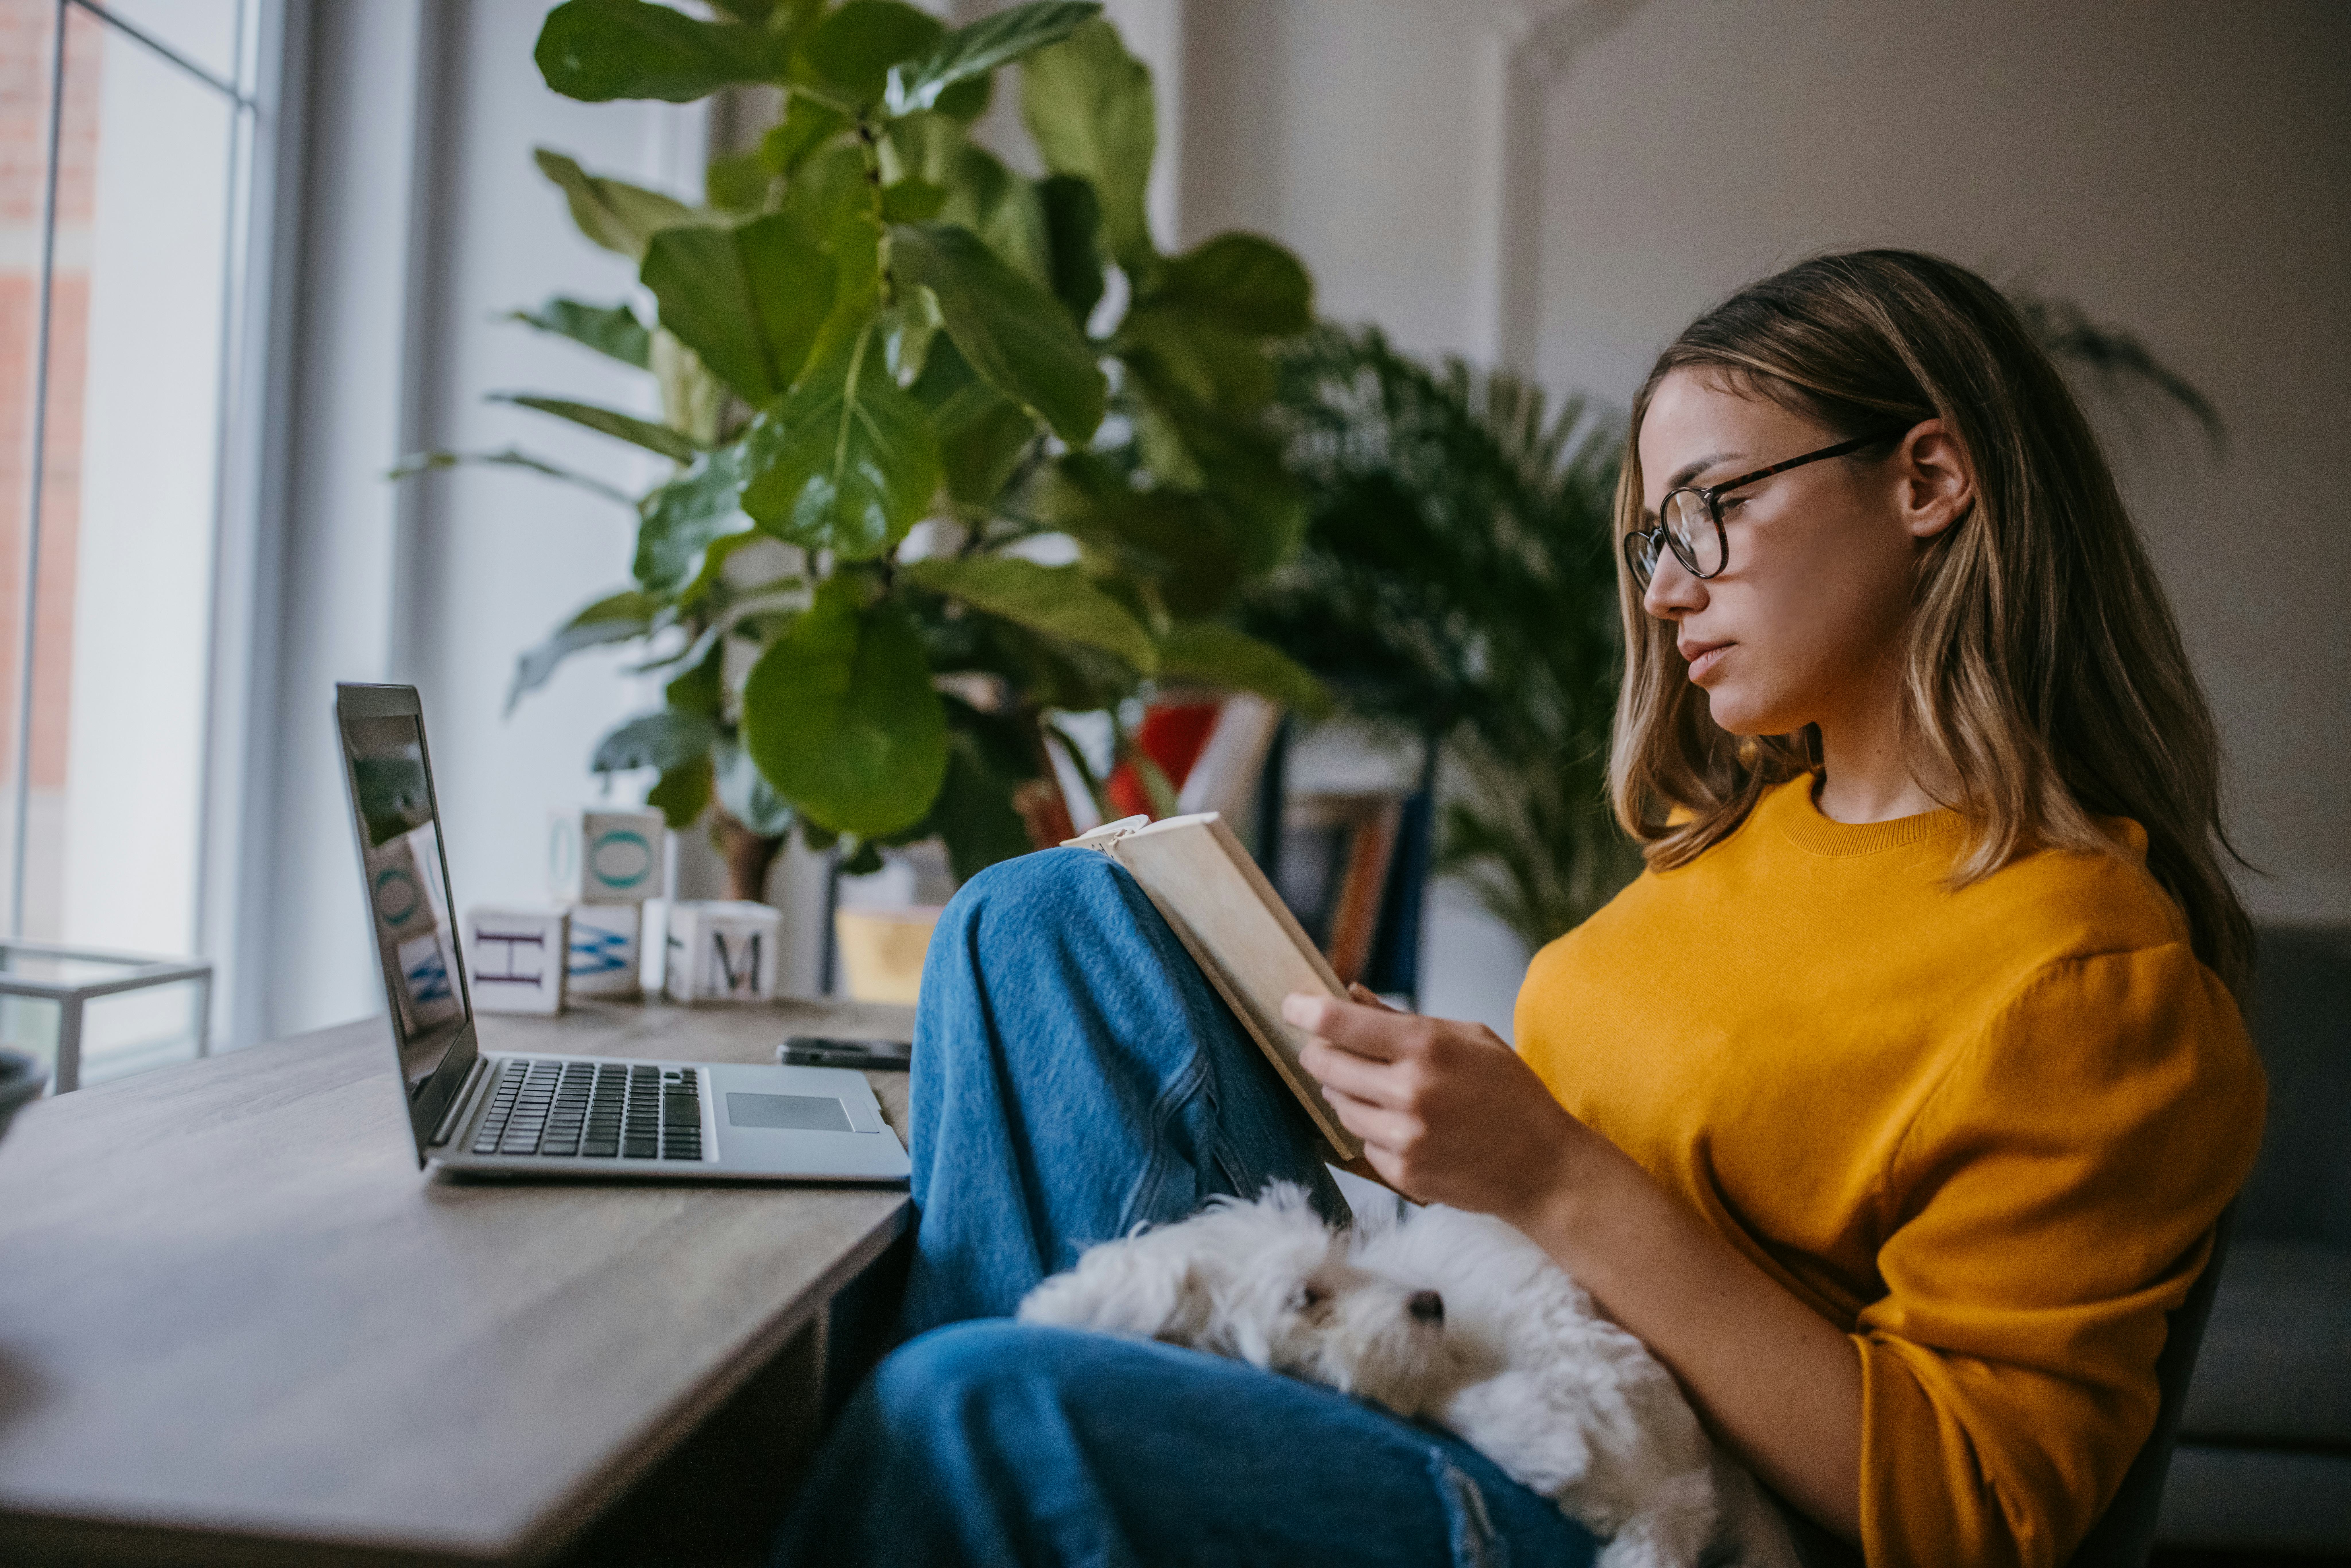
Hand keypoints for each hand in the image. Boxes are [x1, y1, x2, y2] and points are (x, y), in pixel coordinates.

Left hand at [1284, 986, 1592, 1222]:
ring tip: (1378, 1087)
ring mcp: (1403, 1137)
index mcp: (1427, 1047)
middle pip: (1324, 1064)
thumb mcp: (1469, 1037)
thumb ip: (1404, 1019)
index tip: (1291, 1005)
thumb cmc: (1510, 1093)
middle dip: (1318, 1052)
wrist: (1543, 1167)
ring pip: (1338, 1105)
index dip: (1304, 1010)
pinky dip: (1371, 1129)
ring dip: (1345, 1091)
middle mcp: (1409, 1092)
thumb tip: (1351, 995)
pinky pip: (1361, 1142)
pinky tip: (1403, 1124)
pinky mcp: (1401, 1173)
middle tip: (1325, 1047)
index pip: (1340, 1022)